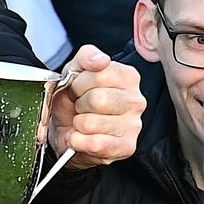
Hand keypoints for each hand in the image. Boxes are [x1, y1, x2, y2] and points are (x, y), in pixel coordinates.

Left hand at [48, 47, 142, 167]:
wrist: (67, 130)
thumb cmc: (75, 99)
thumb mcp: (75, 70)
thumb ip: (86, 56)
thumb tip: (101, 60)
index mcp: (128, 76)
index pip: (98, 75)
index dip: (79, 83)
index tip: (78, 88)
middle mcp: (136, 100)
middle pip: (97, 100)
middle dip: (78, 104)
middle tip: (80, 107)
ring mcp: (134, 126)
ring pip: (91, 123)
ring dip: (77, 124)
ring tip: (82, 122)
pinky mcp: (126, 147)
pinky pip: (94, 144)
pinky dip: (78, 141)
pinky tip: (80, 137)